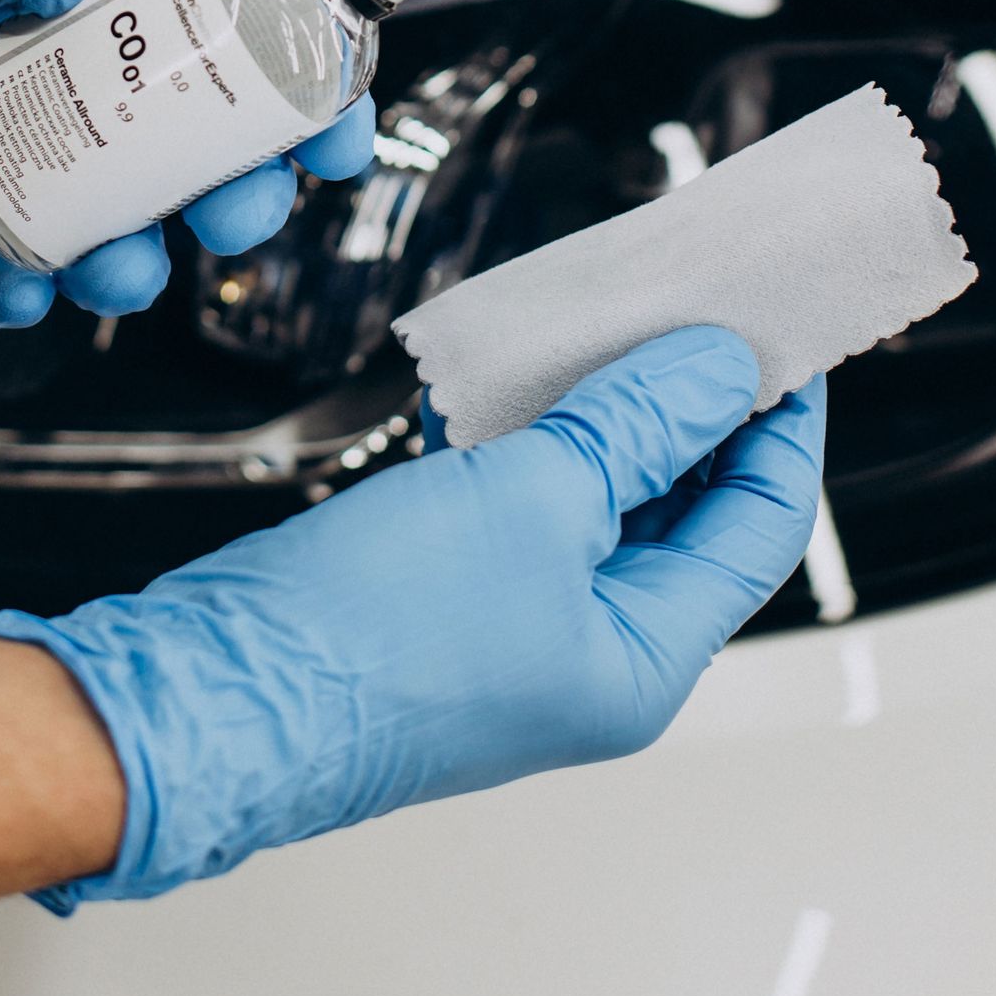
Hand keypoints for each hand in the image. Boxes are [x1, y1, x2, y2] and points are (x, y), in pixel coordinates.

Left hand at [0, 0, 374, 323]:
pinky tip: (17, 291)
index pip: (229, 1)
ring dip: (115, 242)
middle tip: (224, 219)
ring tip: (114, 271)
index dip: (297, 73)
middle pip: (174, 120)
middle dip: (220, 184)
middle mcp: (51, 8)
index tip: (332, 135)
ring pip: (77, 188)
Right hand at [0, 328, 823, 901]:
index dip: (780, 421)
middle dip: (693, 403)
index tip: (784, 330)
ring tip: (617, 315)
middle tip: (697, 301)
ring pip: (598, 499)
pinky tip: (522, 371)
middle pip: (685, 510)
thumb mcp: (532, 502)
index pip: (759, 525)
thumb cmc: (371, 636)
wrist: (211, 693)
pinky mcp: (448, 594)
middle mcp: (593, 653)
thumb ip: (635, 426)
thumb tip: (722, 368)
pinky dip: (535, 433)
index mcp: (645, 660)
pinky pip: (524, 500)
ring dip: (608, 409)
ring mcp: (517, 625)